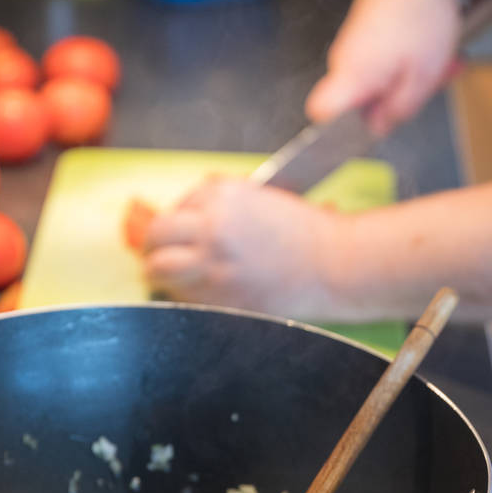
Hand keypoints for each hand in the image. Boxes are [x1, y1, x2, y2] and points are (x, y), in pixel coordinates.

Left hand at [140, 176, 347, 317]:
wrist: (335, 263)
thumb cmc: (306, 232)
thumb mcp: (260, 200)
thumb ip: (221, 206)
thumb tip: (183, 219)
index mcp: (222, 195)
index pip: (179, 205)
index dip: (181, 220)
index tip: (188, 231)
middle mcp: (211, 226)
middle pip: (157, 234)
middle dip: (156, 244)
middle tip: (160, 253)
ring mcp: (212, 263)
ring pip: (158, 267)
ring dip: (160, 270)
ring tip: (167, 275)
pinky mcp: (219, 296)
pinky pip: (181, 297)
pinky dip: (183, 295)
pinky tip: (200, 292)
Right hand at [306, 0, 462, 134]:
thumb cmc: (422, 19)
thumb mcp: (423, 80)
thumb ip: (397, 112)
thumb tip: (379, 128)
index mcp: (352, 75)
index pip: (321, 113)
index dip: (335, 129)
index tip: (361, 130)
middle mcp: (343, 60)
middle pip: (356, 102)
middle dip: (391, 102)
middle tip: (426, 87)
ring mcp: (352, 44)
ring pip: (373, 81)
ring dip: (405, 79)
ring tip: (437, 64)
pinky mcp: (364, 32)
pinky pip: (380, 60)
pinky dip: (404, 61)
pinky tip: (428, 51)